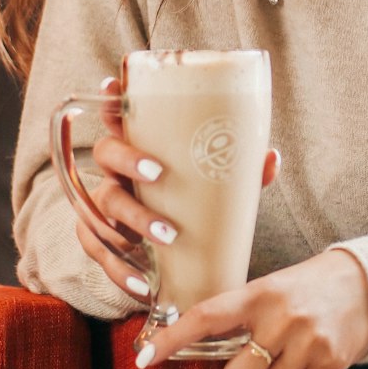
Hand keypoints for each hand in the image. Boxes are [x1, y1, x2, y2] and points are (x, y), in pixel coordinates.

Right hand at [74, 77, 279, 301]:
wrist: (176, 252)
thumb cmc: (195, 201)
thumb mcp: (219, 184)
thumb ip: (242, 169)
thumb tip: (271, 157)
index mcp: (141, 145)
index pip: (118, 113)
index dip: (110, 97)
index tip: (113, 86)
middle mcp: (115, 170)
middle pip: (106, 152)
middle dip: (128, 161)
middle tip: (158, 175)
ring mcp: (104, 204)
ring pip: (101, 205)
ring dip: (131, 221)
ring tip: (166, 237)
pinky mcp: (98, 240)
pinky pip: (96, 251)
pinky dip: (117, 268)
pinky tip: (141, 282)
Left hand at [136, 248, 367, 368]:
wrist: (366, 285)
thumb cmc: (306, 287)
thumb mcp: (271, 288)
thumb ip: (241, 318)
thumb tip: (204, 354)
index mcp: (262, 293)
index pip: (207, 317)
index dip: (173, 339)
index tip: (144, 359)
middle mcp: (284, 320)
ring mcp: (308, 346)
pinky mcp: (327, 368)